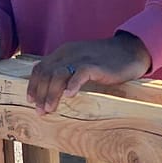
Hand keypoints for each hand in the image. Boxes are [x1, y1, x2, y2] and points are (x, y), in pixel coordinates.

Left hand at [27, 33, 150, 113]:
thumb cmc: (105, 61)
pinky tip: (69, 96)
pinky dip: (73, 84)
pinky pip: (80, 73)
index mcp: (63, 53)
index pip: (41, 68)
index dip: (34, 85)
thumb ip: (67, 72)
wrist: (130, 51)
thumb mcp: (80, 63)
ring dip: (52, 93)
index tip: (31, 100)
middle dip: (40, 93)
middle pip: (47, 73)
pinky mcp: (95, 64)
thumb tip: (54, 93)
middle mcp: (69, 53)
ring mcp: (81, 58)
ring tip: (50, 108)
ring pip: (58, 74)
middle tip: (40, 111)